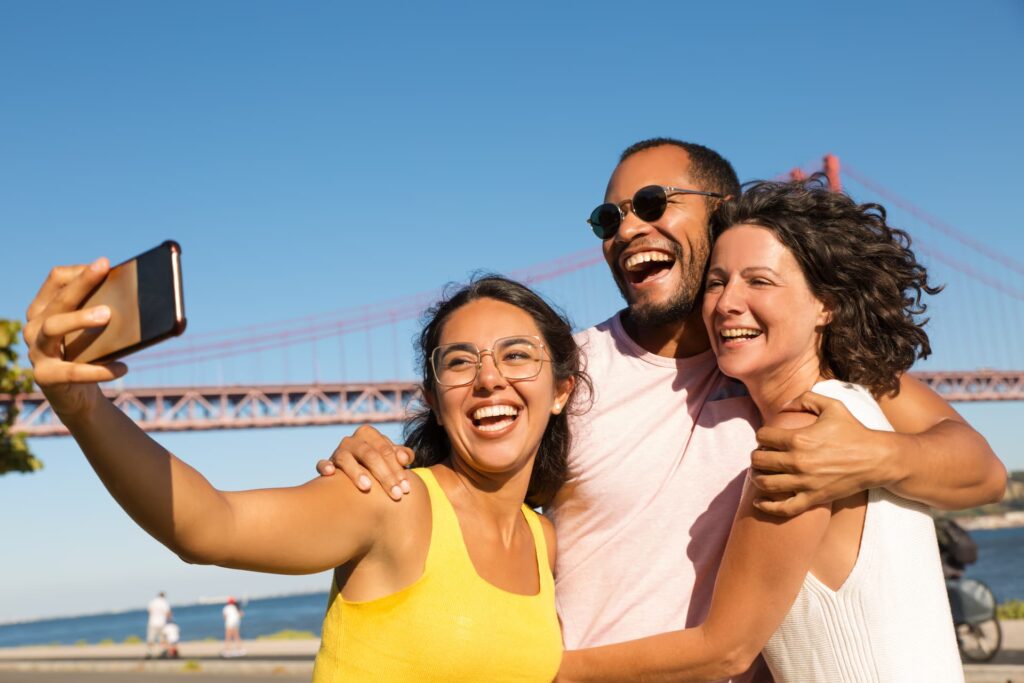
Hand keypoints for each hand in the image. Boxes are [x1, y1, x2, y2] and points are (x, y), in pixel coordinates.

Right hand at [23, 259, 127, 418]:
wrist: (77, 395)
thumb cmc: (89, 354)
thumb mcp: (94, 331)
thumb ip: (104, 311)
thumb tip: (139, 297)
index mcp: (45, 309)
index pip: (56, 279)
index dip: (80, 270)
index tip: (105, 265)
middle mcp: (34, 327)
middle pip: (58, 299)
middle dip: (82, 283)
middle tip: (105, 271)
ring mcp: (36, 352)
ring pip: (52, 327)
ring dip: (79, 319)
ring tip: (108, 315)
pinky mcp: (45, 377)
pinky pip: (71, 372)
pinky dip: (99, 370)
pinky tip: (124, 368)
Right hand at [315, 425, 414, 500]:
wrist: (357, 471)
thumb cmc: (380, 464)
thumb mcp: (392, 458)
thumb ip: (403, 455)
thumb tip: (405, 459)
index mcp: (369, 434)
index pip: (386, 450)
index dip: (397, 469)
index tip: (406, 488)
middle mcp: (352, 440)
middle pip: (370, 456)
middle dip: (385, 476)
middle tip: (396, 495)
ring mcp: (338, 451)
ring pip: (346, 459)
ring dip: (356, 472)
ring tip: (367, 487)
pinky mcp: (327, 463)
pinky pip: (322, 463)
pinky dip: (325, 466)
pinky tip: (331, 473)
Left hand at [749, 391, 892, 516]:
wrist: (876, 459)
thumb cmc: (854, 431)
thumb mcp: (832, 406)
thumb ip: (805, 398)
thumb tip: (783, 406)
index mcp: (799, 438)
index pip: (763, 436)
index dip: (761, 435)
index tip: (767, 437)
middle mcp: (798, 461)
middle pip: (759, 460)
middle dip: (756, 456)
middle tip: (761, 455)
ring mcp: (805, 482)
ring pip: (765, 483)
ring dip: (757, 477)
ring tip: (760, 473)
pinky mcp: (813, 499)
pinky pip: (784, 508)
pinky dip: (767, 506)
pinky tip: (758, 501)